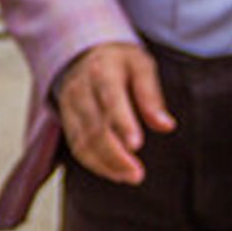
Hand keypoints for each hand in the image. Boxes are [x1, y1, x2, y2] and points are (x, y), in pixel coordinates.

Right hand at [55, 42, 175, 184]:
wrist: (84, 52)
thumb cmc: (121, 62)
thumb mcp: (142, 67)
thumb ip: (151, 96)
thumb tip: (165, 125)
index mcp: (103, 71)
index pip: (111, 99)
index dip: (122, 123)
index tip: (136, 145)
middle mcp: (80, 89)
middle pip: (93, 127)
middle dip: (114, 154)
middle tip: (138, 175)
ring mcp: (69, 105)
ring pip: (81, 141)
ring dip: (105, 163)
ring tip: (129, 177)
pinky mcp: (66, 119)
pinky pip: (76, 146)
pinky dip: (94, 163)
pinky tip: (114, 173)